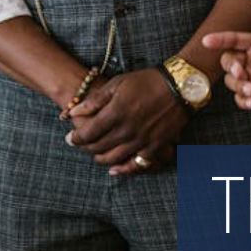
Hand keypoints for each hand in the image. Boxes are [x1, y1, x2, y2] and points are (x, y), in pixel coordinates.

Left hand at [65, 69, 189, 175]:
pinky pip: (137, 165)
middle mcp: (127, 130)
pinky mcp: (156, 146)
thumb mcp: (117, 83)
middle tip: (81, 145)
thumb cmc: (147, 81)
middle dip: (85, 148)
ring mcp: (142, 140)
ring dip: (101, 158)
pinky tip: (115, 169)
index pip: (87, 134)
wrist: (180, 86)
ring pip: (114, 158)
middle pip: (98, 147)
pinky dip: (124, 169)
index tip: (70, 138)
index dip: (75, 138)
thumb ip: (94, 100)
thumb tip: (72, 112)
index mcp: (115, 113)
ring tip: (95, 154)